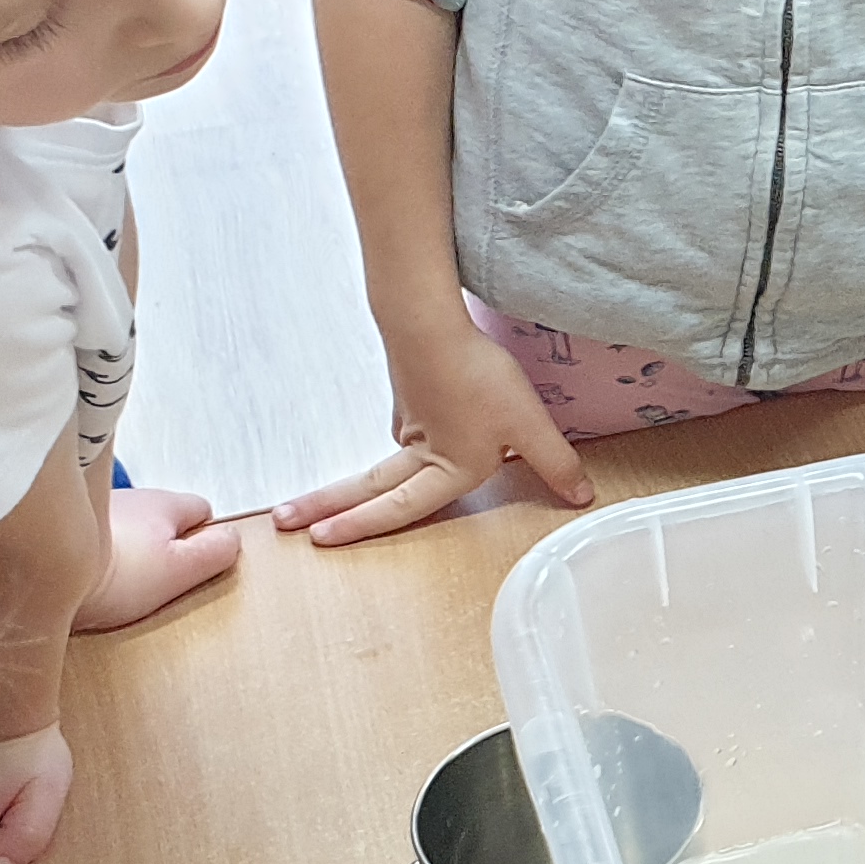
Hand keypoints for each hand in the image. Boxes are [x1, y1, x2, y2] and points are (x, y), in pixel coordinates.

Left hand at [75, 481, 242, 630]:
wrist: (44, 572)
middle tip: (156, 575)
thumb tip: (233, 540)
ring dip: (127, 543)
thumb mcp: (178, 570)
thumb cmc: (113, 573)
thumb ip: (212, 553)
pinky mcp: (66, 525)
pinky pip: (94, 533)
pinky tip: (90, 574)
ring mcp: (96, 508)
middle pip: (161, 516)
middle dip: (163, 539)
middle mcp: (132, 498)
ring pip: (127, 524)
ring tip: (118, 578)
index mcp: (164, 505)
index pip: (201, 509)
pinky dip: (97, 548)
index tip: (194, 561)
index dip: (203, 535)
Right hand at [278, 314, 591, 537]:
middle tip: (284, 521)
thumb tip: (580, 497)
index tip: (320, 539)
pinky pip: (404, 431)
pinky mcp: (410, 395)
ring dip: (352, 483)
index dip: (363, 527)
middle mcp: (420, 452)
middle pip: (368, 488)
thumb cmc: (478, 378)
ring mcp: (409, 422)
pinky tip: (409, 439)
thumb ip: (556, 464)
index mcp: (446, 469)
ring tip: (315, 501)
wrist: (432, 323)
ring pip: (385, 461)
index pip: (400, 509)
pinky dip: (396, 446)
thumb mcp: (529, 426)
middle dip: (328, 508)